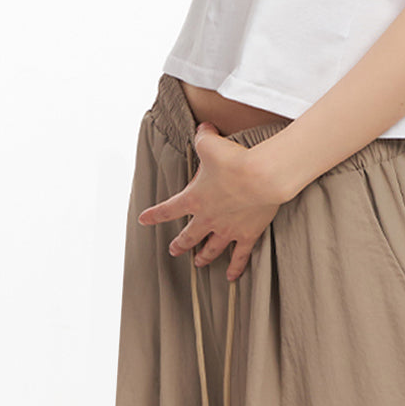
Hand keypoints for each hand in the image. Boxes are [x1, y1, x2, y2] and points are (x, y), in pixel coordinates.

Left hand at [137, 121, 285, 281]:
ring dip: (204, 257)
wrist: (261, 177)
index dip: (155, 215)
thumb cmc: (234, 161)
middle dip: (180, 244)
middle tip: (173, 250)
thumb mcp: (211, 143)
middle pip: (189, 236)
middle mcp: (207, 218)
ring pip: (211, 249)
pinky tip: (232, 277)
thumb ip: (203, 136)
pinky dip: (236, 267)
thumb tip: (203, 128)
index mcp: (194, 199)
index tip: (143, 220)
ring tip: (199, 264)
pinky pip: (239, 256)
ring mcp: (227, 229)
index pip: (168, 209)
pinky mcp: (247, 235)